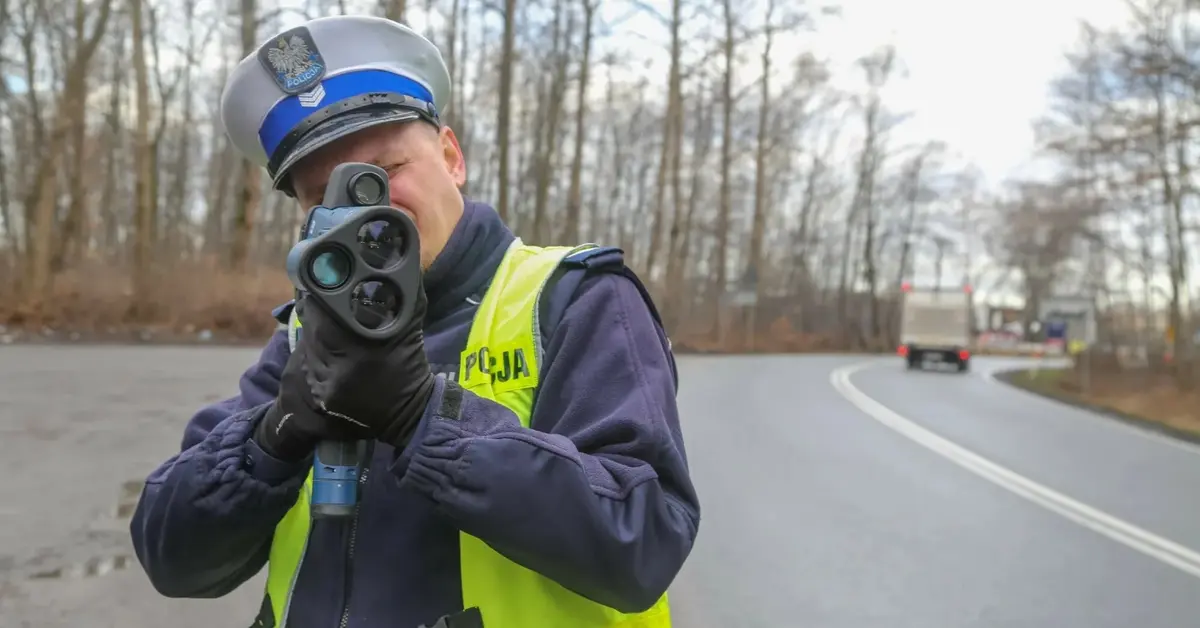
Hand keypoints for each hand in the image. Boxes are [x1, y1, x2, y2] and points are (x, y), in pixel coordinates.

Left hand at [256, 279, 435, 459]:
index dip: (317, 299)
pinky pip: (311, 369)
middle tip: (315, 296)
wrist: (410, 413)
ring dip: (311, 333)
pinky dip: (314, 355)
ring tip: (319, 320)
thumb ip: (404, 294)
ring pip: (309, 350)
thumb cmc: (411, 364)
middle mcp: (341, 369)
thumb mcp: (411, 327)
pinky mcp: (324, 399)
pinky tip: (323, 348)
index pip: (325, 317)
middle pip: (313, 332)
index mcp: (363, 349)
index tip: (318, 285)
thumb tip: (403, 262)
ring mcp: (329, 387)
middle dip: (313, 313)